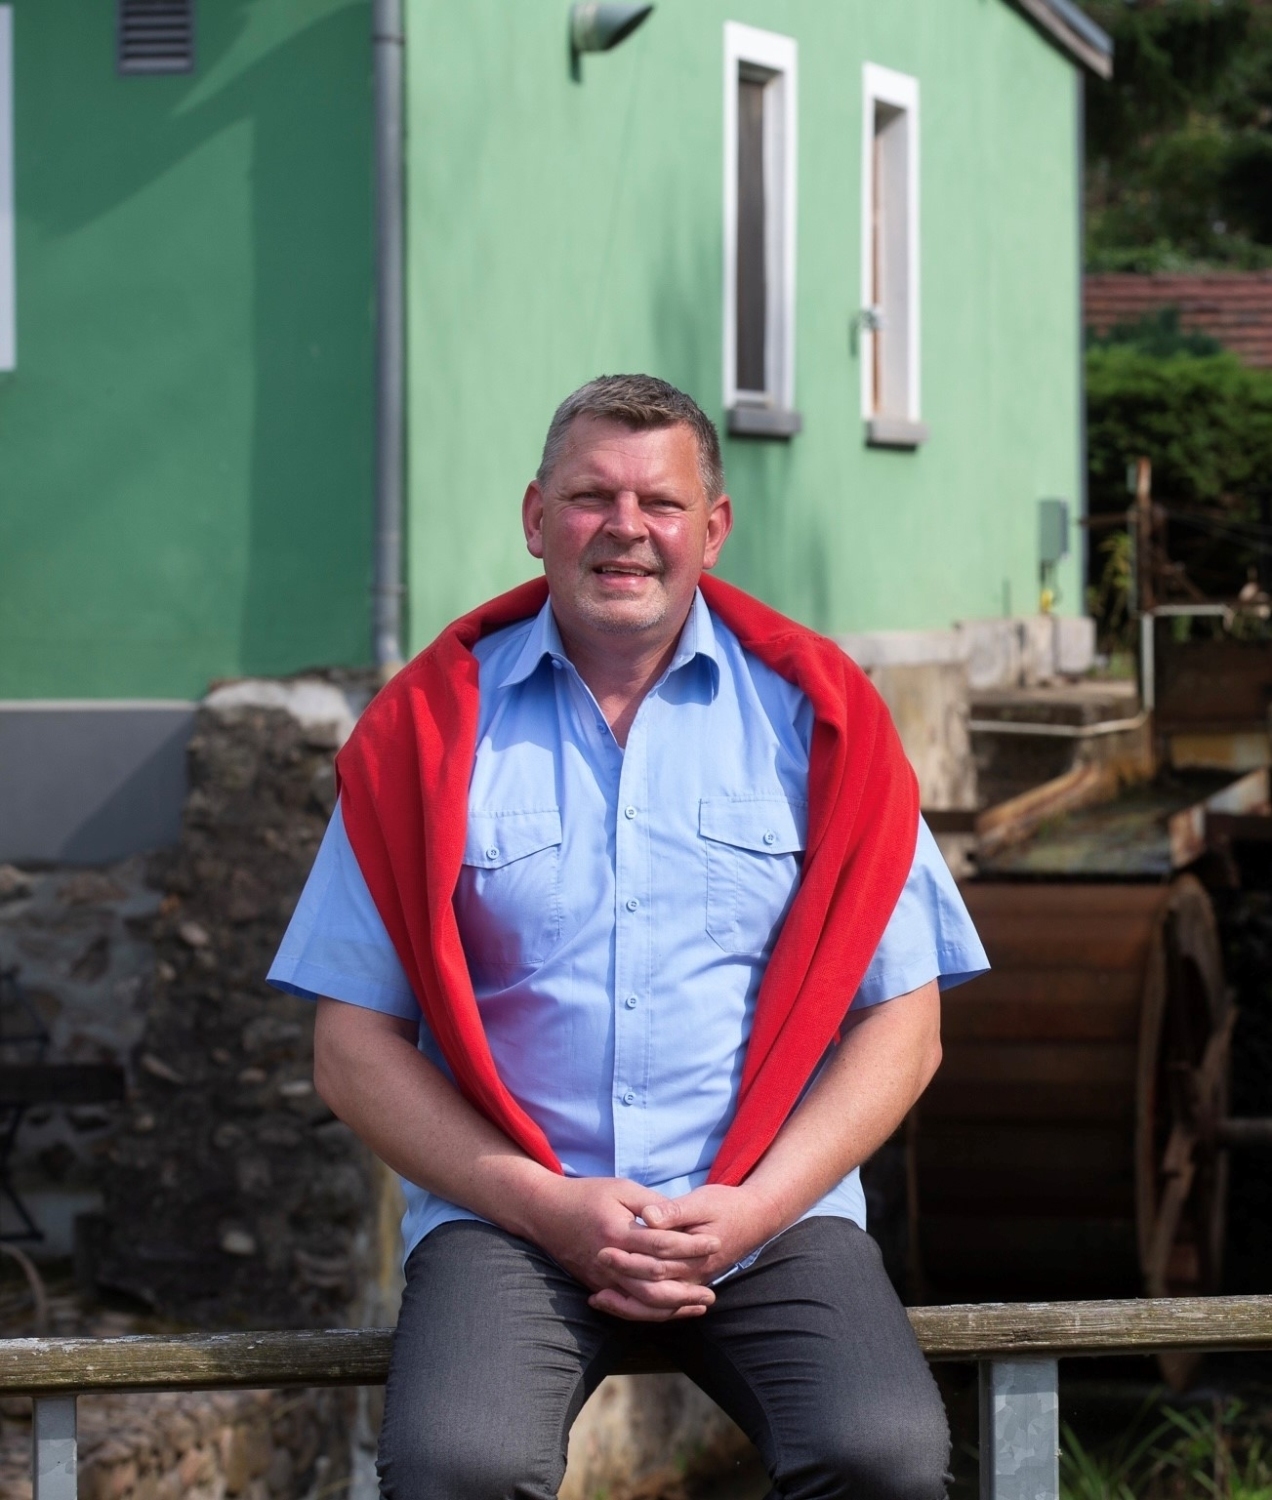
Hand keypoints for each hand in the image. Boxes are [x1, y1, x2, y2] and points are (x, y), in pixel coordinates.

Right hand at [525, 1175, 721, 1320]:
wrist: (545, 1211)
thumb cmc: (587, 1194)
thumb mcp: (621, 1188)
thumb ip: (651, 1203)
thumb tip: (678, 1218)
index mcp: (618, 1232)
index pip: (663, 1244)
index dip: (692, 1244)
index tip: (715, 1243)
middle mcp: (610, 1260)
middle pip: (655, 1284)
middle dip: (688, 1289)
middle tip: (714, 1290)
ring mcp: (602, 1278)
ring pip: (642, 1303)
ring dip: (673, 1307)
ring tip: (699, 1305)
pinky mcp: (597, 1286)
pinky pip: (628, 1306)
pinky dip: (651, 1312)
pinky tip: (671, 1310)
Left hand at [592, 1183, 780, 1311]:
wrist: (755, 1218)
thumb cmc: (726, 1205)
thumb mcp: (702, 1201)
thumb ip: (674, 1211)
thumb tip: (647, 1217)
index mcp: (695, 1255)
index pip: (656, 1263)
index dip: (628, 1259)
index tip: (601, 1249)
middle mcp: (694, 1276)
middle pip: (652, 1289)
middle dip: (621, 1282)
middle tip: (593, 1272)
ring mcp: (692, 1284)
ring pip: (656, 1306)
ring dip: (627, 1305)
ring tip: (597, 1298)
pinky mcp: (689, 1284)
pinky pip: (663, 1306)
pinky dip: (640, 1308)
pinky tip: (618, 1302)